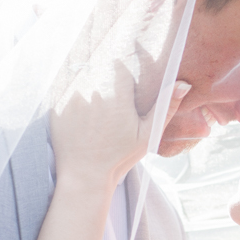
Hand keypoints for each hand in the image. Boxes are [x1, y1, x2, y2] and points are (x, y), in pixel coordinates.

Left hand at [50, 66, 189, 192]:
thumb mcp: (148, 134)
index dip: (123, 69)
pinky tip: (81, 115)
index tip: (126, 80)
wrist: (85, 176)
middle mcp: (92, 92)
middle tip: (111, 101)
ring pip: (81, 77)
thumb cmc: (120, 157)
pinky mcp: (56, 106)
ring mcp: (71, 98)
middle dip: (105, 77)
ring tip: (95, 110)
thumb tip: (183, 83)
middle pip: (99, 68)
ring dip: (88, 85)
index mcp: (116, 95)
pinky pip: (65, 90)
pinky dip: (72, 97)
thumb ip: (166, 106)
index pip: (119, 64)